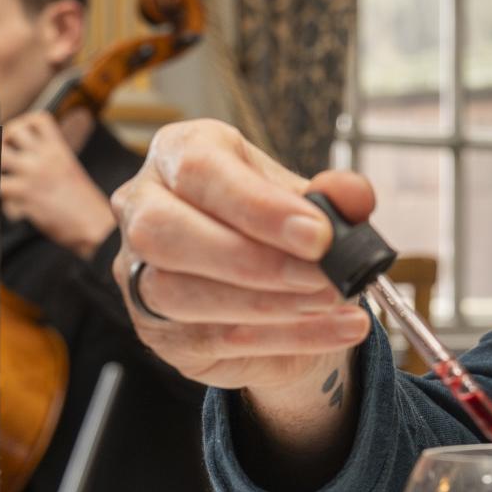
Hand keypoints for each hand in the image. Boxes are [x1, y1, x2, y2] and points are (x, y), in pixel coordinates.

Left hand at [1, 113, 117, 259]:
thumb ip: (50, 162)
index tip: (18, 138)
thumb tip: (29, 162)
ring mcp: (33, 174)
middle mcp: (45, 158)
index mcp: (59, 150)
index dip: (23, 123)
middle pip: (13, 130)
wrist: (95, 226)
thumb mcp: (71, 171)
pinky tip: (11, 207)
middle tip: (2, 157)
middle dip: (2, 141)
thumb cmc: (85, 204)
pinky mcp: (24, 194)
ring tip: (1, 179)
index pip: (38, 119)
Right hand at [111, 120, 374, 403]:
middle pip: (163, 232)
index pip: (199, 171)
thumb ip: (334, 195)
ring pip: (177, 293)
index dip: (258, 206)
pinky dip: (284, 337)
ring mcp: (138, 272)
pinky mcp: (156, 329)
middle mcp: (143, 207)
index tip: (319, 235)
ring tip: (332, 300)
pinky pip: (211, 338)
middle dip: (252, 259)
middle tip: (323, 276)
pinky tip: (334, 329)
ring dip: (267, 304)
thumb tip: (353, 195)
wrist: (273, 284)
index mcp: (178, 152)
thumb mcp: (308, 200)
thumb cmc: (275, 227)